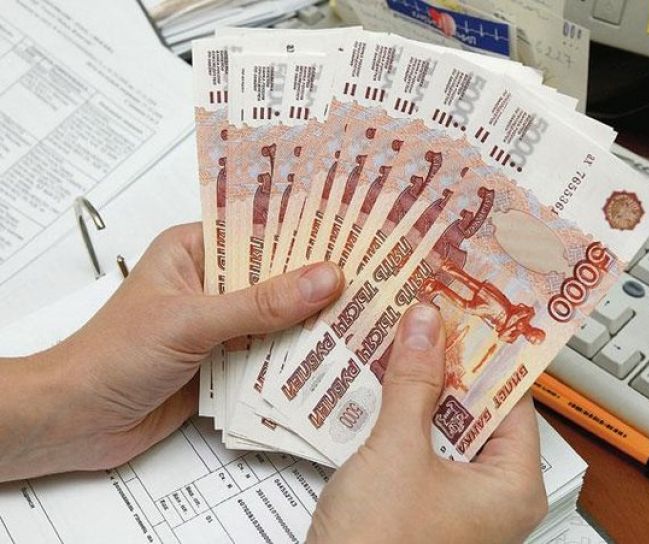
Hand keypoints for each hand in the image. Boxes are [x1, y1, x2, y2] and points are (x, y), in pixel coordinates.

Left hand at [0, 223, 343, 480]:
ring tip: (365, 320)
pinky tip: (331, 362)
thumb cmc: (114, 355)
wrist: (76, 420)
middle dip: (316, 286)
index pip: (260, 233)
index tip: (352, 238)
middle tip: (372, 282)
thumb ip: (260, 304)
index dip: (305, 236)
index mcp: (195, 251)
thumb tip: (324, 279)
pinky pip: (267, 358)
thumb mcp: (192, 320)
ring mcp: (218, 327)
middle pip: (274, 280)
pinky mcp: (223, 365)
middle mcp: (211, 285)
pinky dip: (294, 363)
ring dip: (310, 327)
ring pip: (276, 321)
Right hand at [308, 304, 547, 543]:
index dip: (488, 349)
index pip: (512, 397)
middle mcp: (491, 493)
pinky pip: (420, 446)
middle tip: (426, 316)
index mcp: (512, 484)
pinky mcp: (423, 504)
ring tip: (402, 337)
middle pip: (476, 409)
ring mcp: (456, 501)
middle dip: (447, 363)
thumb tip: (427, 326)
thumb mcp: (398, 451)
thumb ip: (413, 383)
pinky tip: (382, 383)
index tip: (466, 309)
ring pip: (444, 425)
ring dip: (420, 387)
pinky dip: (403, 415)